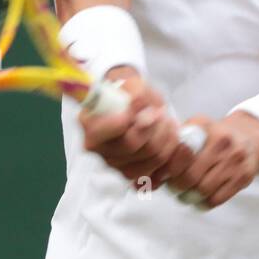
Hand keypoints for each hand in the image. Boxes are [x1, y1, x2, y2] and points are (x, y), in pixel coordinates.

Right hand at [78, 69, 185, 187]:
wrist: (133, 107)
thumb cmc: (130, 95)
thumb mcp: (133, 84)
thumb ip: (136, 93)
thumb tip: (139, 104)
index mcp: (90, 124)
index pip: (104, 131)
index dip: (127, 120)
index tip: (145, 108)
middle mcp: (98, 149)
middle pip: (132, 145)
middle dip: (155, 127)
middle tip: (162, 113)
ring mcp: (113, 164)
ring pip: (147, 159)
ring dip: (166, 139)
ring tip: (168, 123)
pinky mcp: (129, 174)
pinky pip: (153, 174)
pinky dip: (166, 158)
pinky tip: (168, 142)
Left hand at [160, 111, 258, 208]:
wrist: (250, 140)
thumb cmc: (214, 138)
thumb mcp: (197, 128)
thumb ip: (176, 142)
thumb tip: (152, 169)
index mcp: (205, 126)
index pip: (180, 152)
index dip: (167, 168)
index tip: (162, 175)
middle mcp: (222, 141)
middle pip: (190, 175)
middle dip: (177, 186)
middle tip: (172, 188)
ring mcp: (235, 160)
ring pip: (203, 189)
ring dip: (188, 197)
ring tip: (184, 195)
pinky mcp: (243, 177)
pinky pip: (217, 198)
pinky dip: (203, 203)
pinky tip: (199, 199)